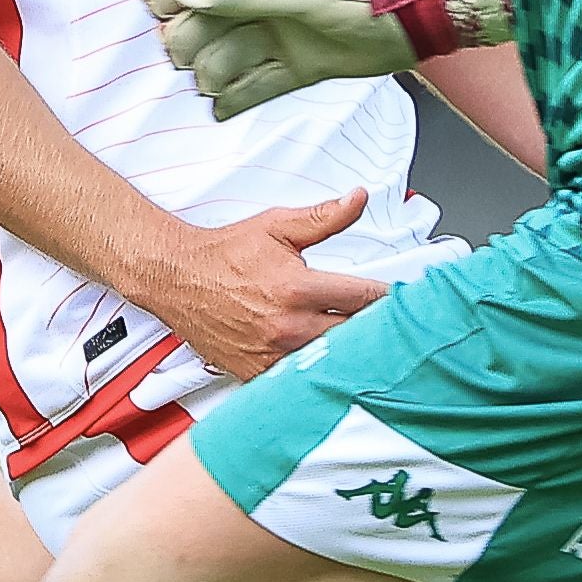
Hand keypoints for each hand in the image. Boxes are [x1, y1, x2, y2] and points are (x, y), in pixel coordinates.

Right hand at [126, 187, 387, 380]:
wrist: (175, 278)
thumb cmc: (222, 255)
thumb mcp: (277, 226)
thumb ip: (324, 217)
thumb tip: (357, 199)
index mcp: (296, 289)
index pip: (365, 298)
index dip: (392, 298)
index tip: (405, 298)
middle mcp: (287, 327)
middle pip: (356, 337)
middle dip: (376, 329)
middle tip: (392, 324)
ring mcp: (271, 355)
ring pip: (330, 365)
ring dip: (349, 355)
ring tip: (365, 347)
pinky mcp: (256, 373)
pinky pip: (297, 382)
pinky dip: (315, 376)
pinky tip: (326, 367)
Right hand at [141, 0, 513, 118]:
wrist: (416, 16)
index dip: (167, 0)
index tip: (181, 14)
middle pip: (186, 26)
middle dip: (190, 43)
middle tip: (216, 50)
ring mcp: (269, 32)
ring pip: (214, 60)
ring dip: (214, 72)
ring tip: (236, 72)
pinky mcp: (291, 66)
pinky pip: (247, 89)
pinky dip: (232, 101)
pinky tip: (225, 107)